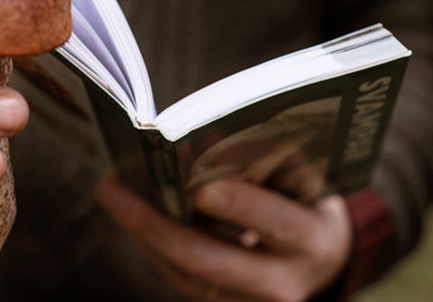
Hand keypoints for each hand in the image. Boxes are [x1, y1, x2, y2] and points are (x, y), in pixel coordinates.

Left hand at [96, 175, 351, 301]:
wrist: (320, 263)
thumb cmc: (304, 205)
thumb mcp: (300, 178)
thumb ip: (262, 159)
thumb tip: (199, 148)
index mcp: (311, 241)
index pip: (277, 222)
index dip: (240, 205)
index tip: (201, 188)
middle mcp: (281, 283)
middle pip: (210, 261)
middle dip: (157, 224)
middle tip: (114, 188)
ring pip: (185, 273)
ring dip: (143, 232)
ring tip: (113, 192)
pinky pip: (179, 277)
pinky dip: (153, 243)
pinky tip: (131, 213)